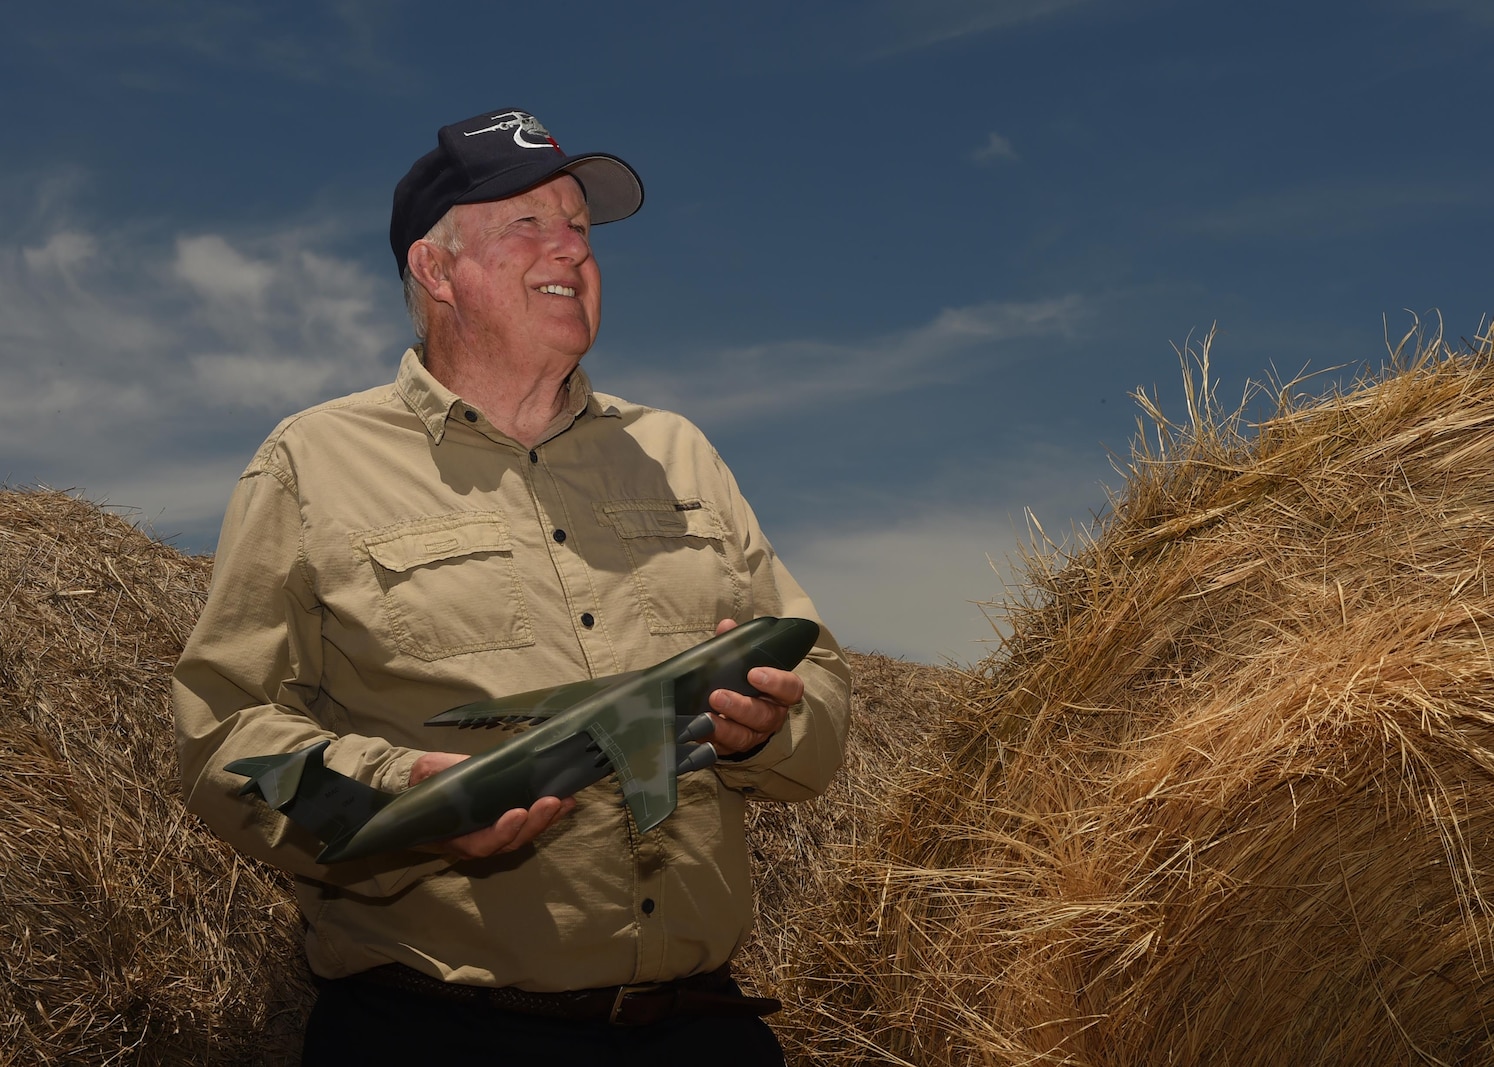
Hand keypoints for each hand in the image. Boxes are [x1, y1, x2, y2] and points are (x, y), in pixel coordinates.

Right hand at [408, 752, 574, 859]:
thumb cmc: (426, 782)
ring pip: (524, 835)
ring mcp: (495, 833)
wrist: (422, 787)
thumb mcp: (427, 774)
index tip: (518, 813)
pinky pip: (529, 824)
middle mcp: (477, 841)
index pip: (480, 843)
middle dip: (534, 823)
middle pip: (510, 843)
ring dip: (547, 820)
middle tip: (552, 802)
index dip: (501, 832)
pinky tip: (565, 800)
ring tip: (565, 801)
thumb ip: (439, 773)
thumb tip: (454, 767)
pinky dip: (548, 815)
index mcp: (454, 836)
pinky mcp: (509, 820)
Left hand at [706, 618, 804, 757]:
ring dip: (724, 728)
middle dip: (742, 707)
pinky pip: (724, 750)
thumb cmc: (741, 683)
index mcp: (778, 693)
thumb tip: (726, 625)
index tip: (754, 672)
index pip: (791, 688)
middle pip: (764, 716)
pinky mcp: (733, 749)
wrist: (735, 715)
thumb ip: (736, 645)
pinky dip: (710, 742)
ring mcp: (753, 735)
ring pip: (745, 736)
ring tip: (705, 717)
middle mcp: (770, 716)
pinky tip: (696, 733)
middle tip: (718, 696)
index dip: (776, 682)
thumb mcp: (741, 663)